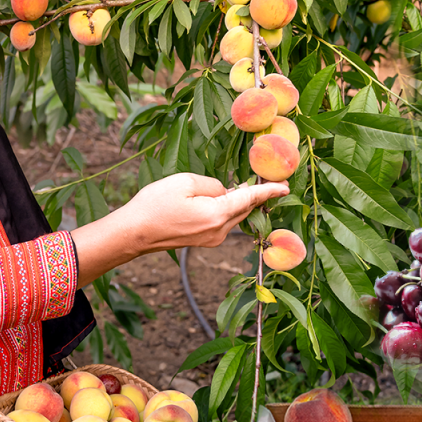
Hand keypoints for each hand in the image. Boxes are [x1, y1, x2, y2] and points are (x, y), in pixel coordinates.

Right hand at [116, 173, 289, 253]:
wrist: (134, 233)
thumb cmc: (155, 204)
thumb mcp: (185, 182)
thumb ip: (214, 185)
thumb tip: (226, 192)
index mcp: (217, 214)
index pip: (250, 199)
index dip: (269, 191)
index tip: (286, 187)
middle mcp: (220, 231)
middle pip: (246, 209)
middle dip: (257, 195)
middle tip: (267, 180)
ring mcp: (213, 239)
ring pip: (236, 216)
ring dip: (241, 202)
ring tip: (244, 186)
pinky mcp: (205, 241)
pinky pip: (225, 222)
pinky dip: (229, 210)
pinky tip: (224, 200)